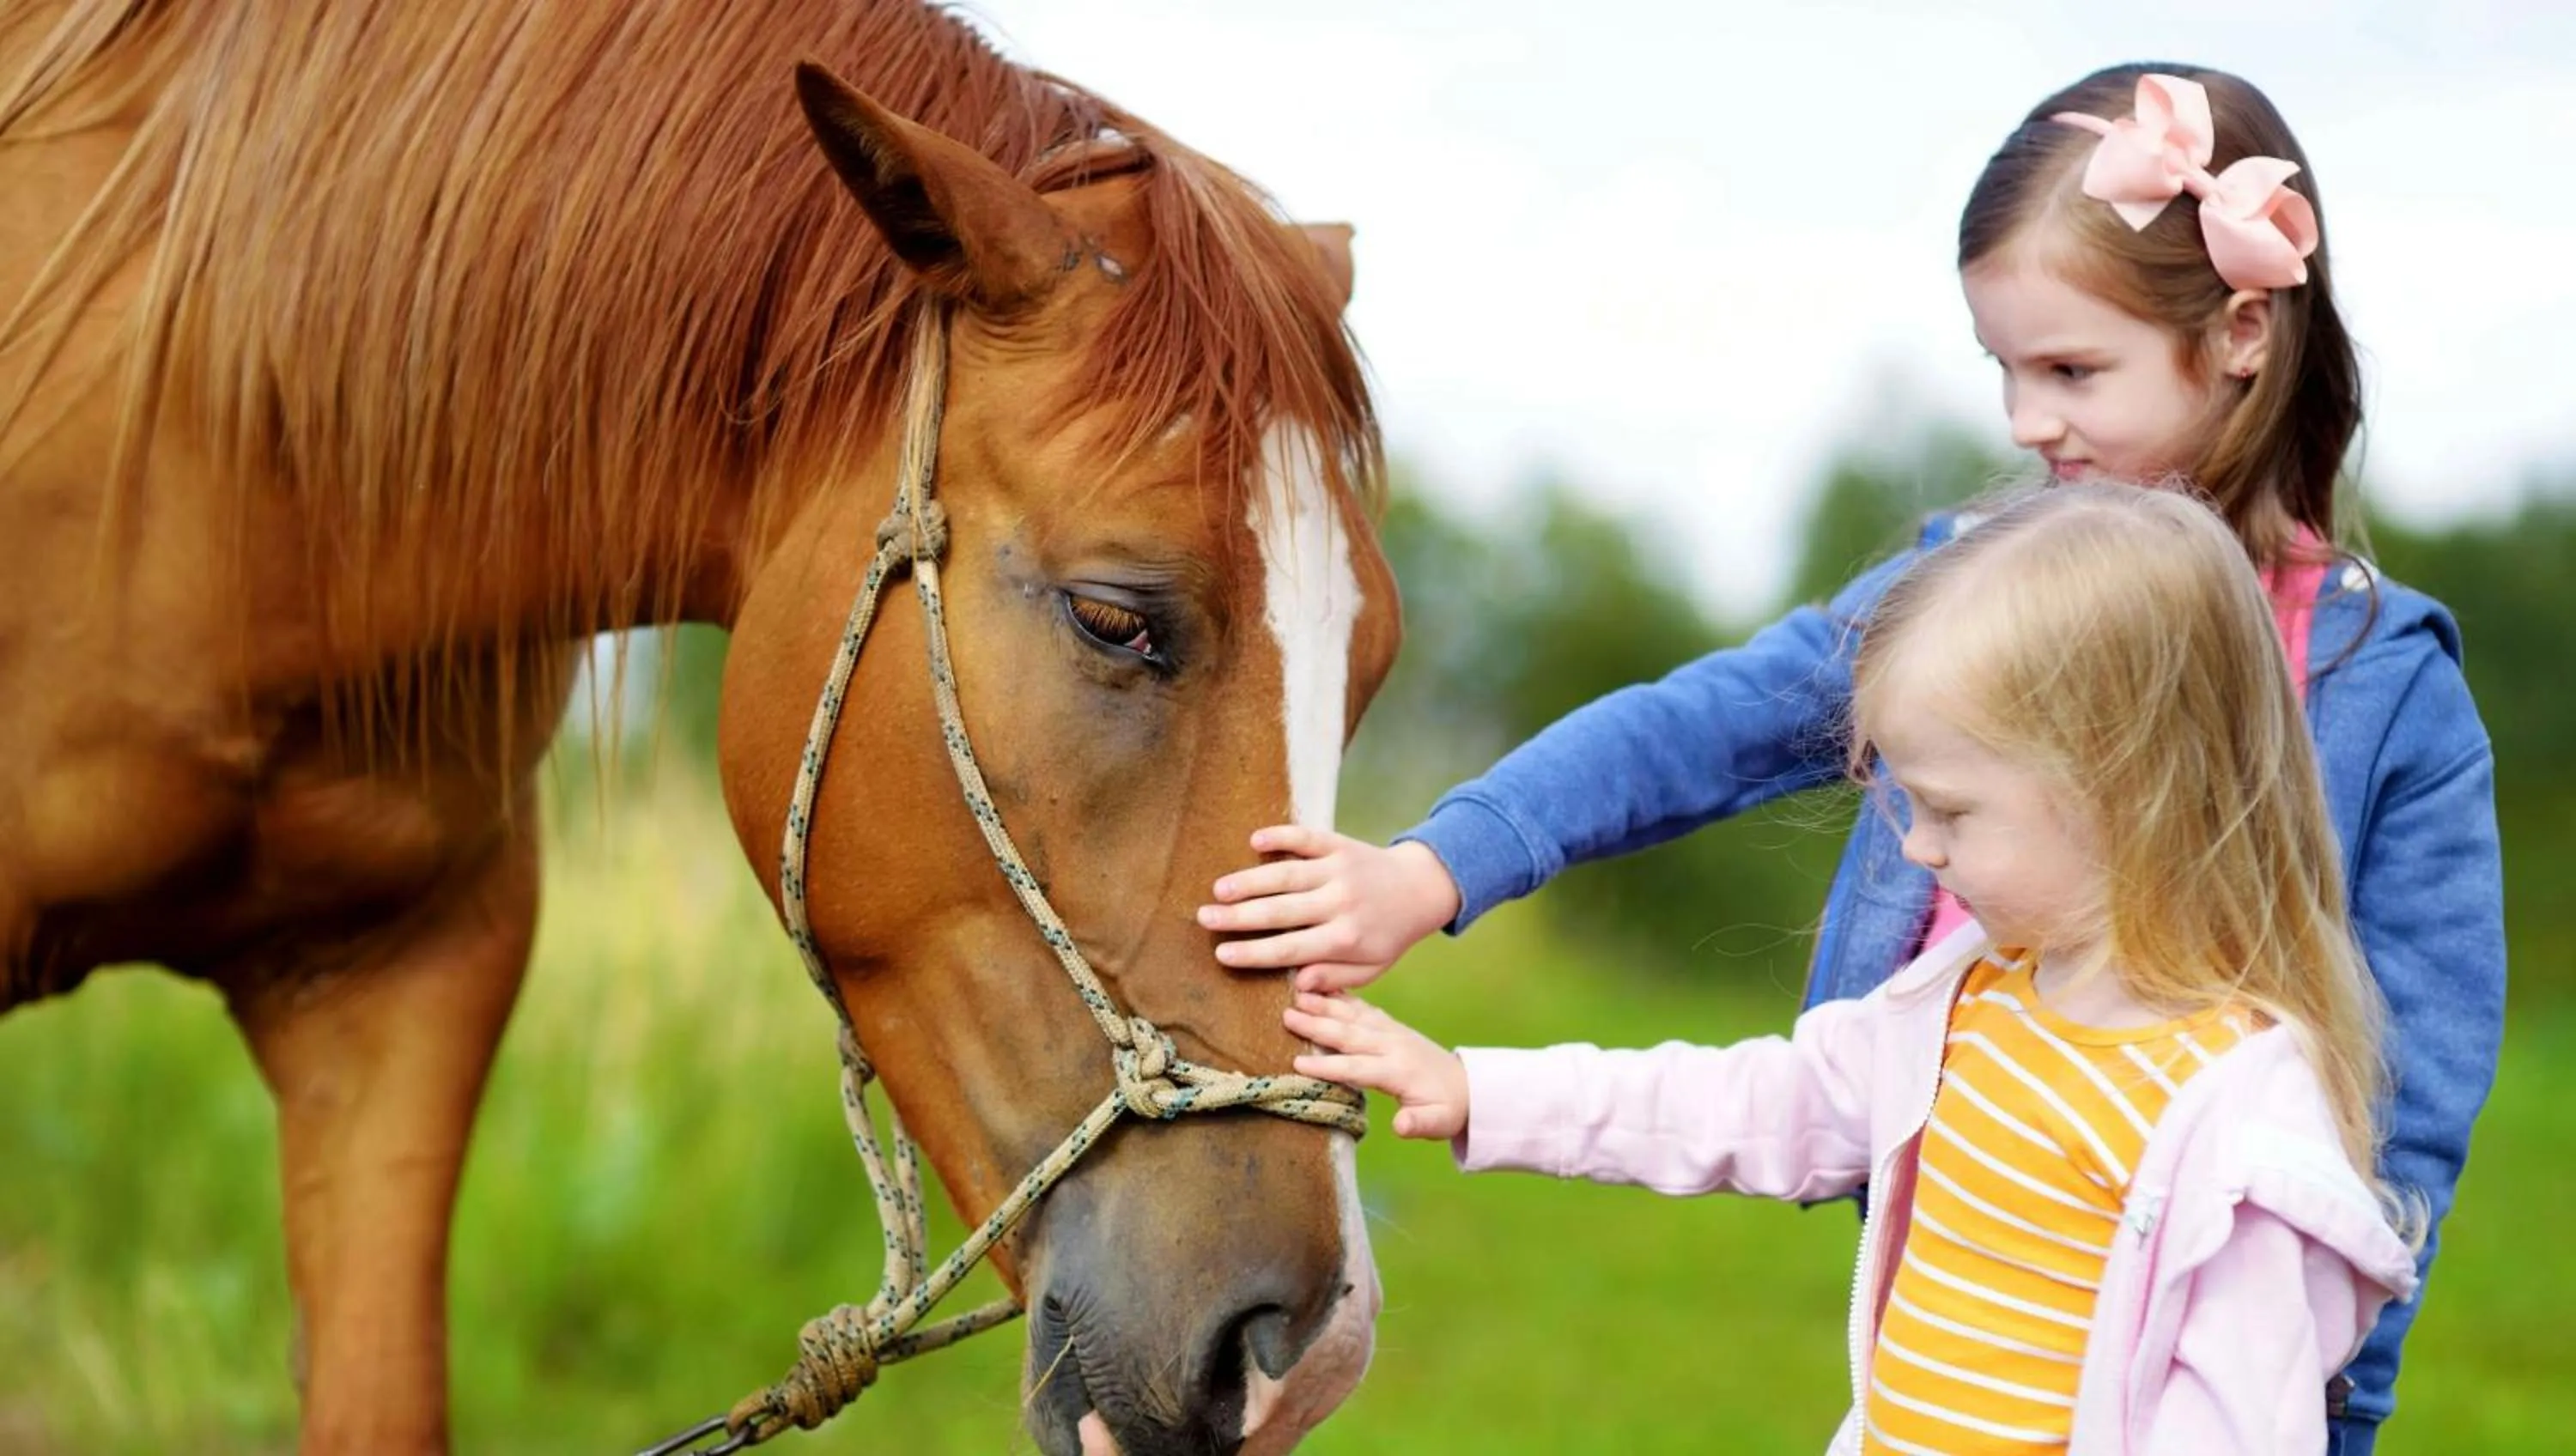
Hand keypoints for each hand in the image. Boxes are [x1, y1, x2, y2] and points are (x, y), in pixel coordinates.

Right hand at [1198, 826, 1462, 992]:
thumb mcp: (1370, 968)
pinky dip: (1282, 837)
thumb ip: (1334, 978)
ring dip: (1250, 881)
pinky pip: (1307, 839)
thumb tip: (1297, 986)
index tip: (1221, 954)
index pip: (1290, 950)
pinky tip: (1255, 840)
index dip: (1253, 953)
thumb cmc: (1388, 935)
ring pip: (1287, 876)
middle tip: (1204, 919)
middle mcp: (1340, 904)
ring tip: (1218, 889)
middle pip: (1281, 913)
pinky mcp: (1340, 845)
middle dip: (1239, 917)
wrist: (1420, 889)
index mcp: (1345, 939)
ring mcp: (1339, 871)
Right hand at [1284, 991, 1468, 1140]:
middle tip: (1286, 1016)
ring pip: (1354, 1015)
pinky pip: (1363, 1007)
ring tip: (1297, 995)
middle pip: (1350, 1034)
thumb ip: (1418, 1124)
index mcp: (1398, 1071)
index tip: (1298, 1063)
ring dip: (1325, 1005)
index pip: (1358, 1067)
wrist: (1467, 1086)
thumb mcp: (1437, 1123)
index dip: (1328, 1067)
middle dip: (1318, 1026)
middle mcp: (1392, 1045)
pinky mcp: (1390, 1026)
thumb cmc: (1445, 1109)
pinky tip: (1322, 988)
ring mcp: (1391, 1031)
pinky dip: (1342, 997)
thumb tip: (1400, 1126)